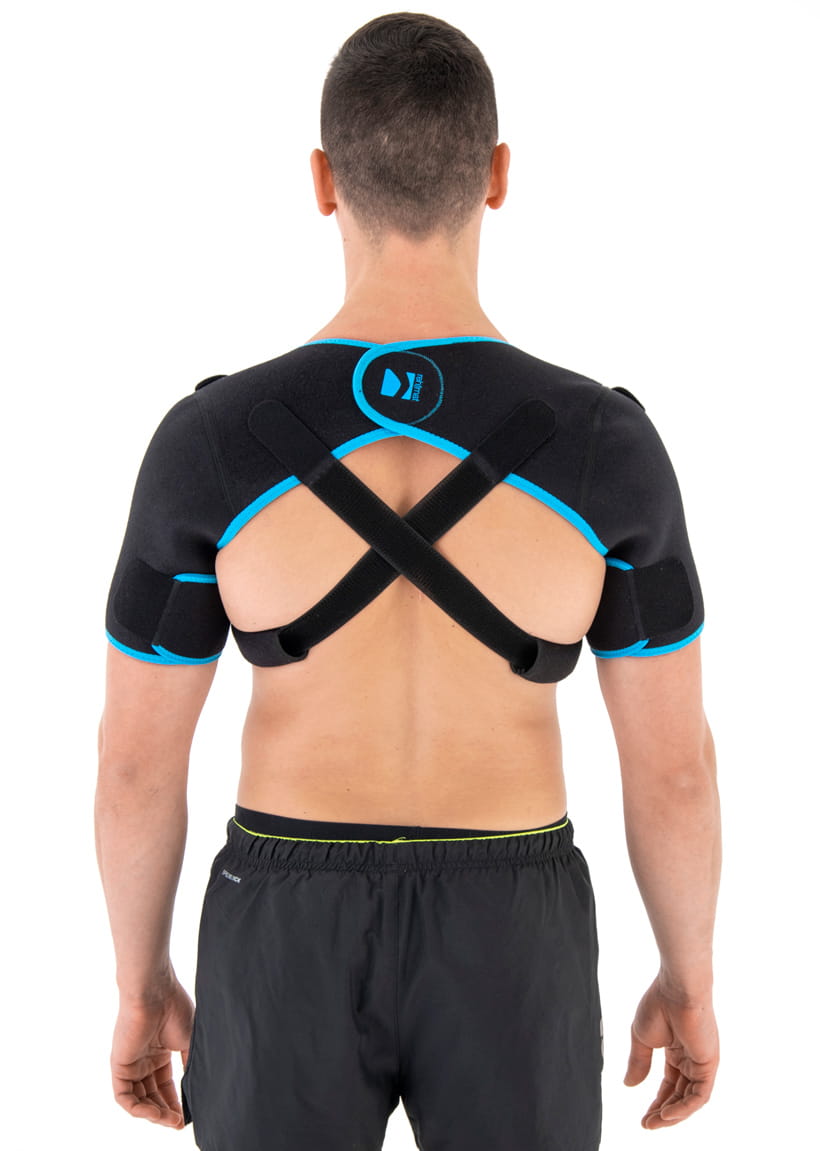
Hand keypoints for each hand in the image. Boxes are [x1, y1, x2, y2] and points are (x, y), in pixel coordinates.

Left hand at [110, 978, 194, 1127]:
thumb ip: (190, 1065)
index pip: (165, 1084)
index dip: (175, 1101)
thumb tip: (199, 1090)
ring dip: (155, 1113)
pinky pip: (124, 1097)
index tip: (187, 1115)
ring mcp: (131, 1063)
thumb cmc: (174, 1008)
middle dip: (166, 1111)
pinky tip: (156, 1114)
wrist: (156, 991)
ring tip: (172, 1121)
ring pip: (139, 1100)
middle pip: (152, 1095)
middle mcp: (144, 1059)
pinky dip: (139, 1109)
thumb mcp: (190, 1041)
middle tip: (180, 1123)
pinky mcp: (119, 1066)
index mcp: (159, 1052)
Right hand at [624, 974, 718, 1128]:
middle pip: (679, 1094)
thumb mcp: (642, 1039)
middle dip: (663, 1112)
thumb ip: (638, 1063)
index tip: (643, 1117)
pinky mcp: (709, 1064)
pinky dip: (684, 1108)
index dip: (657, 1101)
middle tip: (647, 1125)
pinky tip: (667, 1115)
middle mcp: (691, 1058)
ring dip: (673, 1114)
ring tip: (654, 1123)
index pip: (669, 1084)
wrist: (676, 989)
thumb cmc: (658, 1005)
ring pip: (690, 1099)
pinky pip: (699, 1095)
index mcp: (676, 1050)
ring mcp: (701, 1062)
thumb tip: (629, 1085)